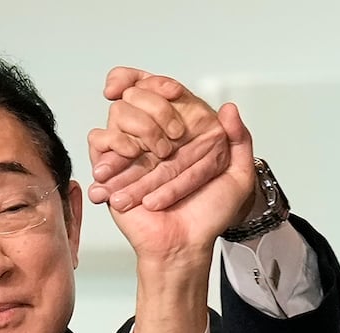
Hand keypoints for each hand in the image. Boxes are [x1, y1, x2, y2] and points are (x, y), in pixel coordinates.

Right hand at [85, 69, 257, 264]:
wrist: (184, 242)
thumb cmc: (209, 215)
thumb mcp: (238, 179)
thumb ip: (240, 141)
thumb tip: (229, 108)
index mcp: (181, 130)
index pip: (163, 87)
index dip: (163, 83)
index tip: (173, 93)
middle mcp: (153, 134)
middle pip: (138, 91)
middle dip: (156, 108)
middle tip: (174, 140)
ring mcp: (130, 148)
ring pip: (118, 110)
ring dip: (141, 129)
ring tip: (158, 157)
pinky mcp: (109, 165)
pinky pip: (98, 138)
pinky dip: (114, 144)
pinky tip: (131, 158)